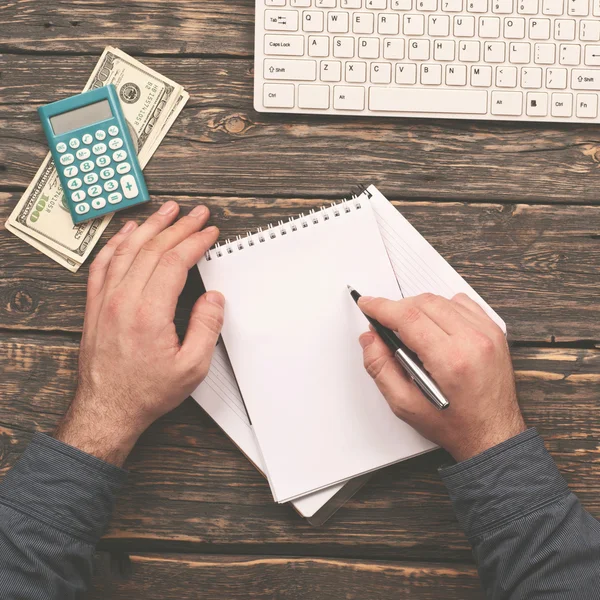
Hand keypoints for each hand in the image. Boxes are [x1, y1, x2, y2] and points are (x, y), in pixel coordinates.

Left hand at [55, 201, 223, 466]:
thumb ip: (206, 327)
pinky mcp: (94, 306)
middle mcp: (123, 300)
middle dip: (178, 226)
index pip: (174, 261)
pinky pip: (102, 264)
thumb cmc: (146, 392)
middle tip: (196, 213)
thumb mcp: (191, 367)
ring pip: (127, 250)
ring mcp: (105, 300)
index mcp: (149, 313)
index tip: (209, 232)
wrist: (106, 409)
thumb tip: (213, 298)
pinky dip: (116, 243)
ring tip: (166, 210)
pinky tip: (126, 232)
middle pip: (152, 249)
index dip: (195, 242)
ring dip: (149, 226)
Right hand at [358, 293, 525, 461]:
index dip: (381, 307)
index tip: (367, 304)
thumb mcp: (405, 404)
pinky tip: (435, 325)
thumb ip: (380, 368)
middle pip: (424, 303)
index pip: (408, 317)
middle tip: (384, 324)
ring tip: (409, 329)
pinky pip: (463, 304)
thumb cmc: (455, 424)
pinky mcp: (494, 332)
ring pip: (442, 300)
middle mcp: (472, 341)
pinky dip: (443, 308)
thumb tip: (370, 339)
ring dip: (419, 307)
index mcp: (450, 360)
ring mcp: (487, 333)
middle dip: (397, 308)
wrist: (493, 434)